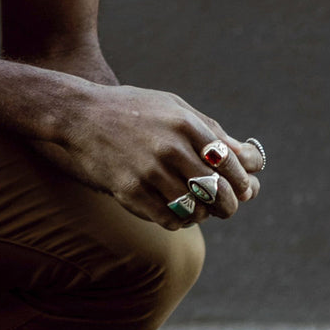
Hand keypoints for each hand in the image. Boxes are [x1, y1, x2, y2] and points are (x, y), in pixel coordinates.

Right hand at [44, 84, 263, 229]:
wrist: (80, 116)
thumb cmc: (132, 109)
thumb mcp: (175, 108)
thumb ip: (210, 131)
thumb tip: (249, 158)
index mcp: (186, 125)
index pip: (229, 162)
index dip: (243, 181)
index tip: (246, 189)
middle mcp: (169, 148)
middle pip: (215, 189)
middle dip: (229, 204)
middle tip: (230, 208)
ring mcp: (147, 172)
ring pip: (192, 207)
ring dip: (203, 215)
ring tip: (202, 212)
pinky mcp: (128, 190)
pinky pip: (165, 217)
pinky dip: (179, 221)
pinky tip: (180, 216)